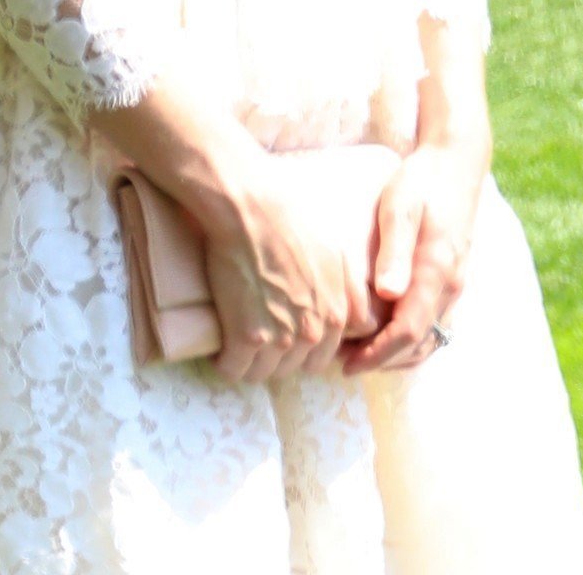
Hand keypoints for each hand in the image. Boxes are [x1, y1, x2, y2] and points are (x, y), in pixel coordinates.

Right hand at [200, 150, 378, 387]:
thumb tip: (362, 319)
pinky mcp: (246, 337)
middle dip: (276, 357)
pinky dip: (225, 363)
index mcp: (336, 315)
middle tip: (258, 337)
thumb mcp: (338, 253)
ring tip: (236, 345)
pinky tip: (220, 350)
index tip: (284, 336)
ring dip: (250, 363)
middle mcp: (312, 333)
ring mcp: (279, 338)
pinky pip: (234, 371)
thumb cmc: (292, 219)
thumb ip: (352, 291)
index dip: (299, 349)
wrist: (252, 208)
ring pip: (262, 374)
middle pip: (291, 369)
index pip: (319, 360)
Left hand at [340, 137, 489, 375]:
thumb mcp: (400, 208)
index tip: (347, 363)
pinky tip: (385, 331)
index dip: (377, 353)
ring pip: (430, 338)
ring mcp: (455, 285)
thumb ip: (395, 250)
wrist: (456, 163)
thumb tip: (388, 294)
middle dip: (383, 359)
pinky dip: (411, 338)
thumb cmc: (421, 183)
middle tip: (344, 362)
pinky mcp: (453, 279)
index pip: (409, 331)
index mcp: (436, 272)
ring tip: (359, 352)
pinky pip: (434, 323)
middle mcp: (450, 287)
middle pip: (419, 344)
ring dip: (397, 353)